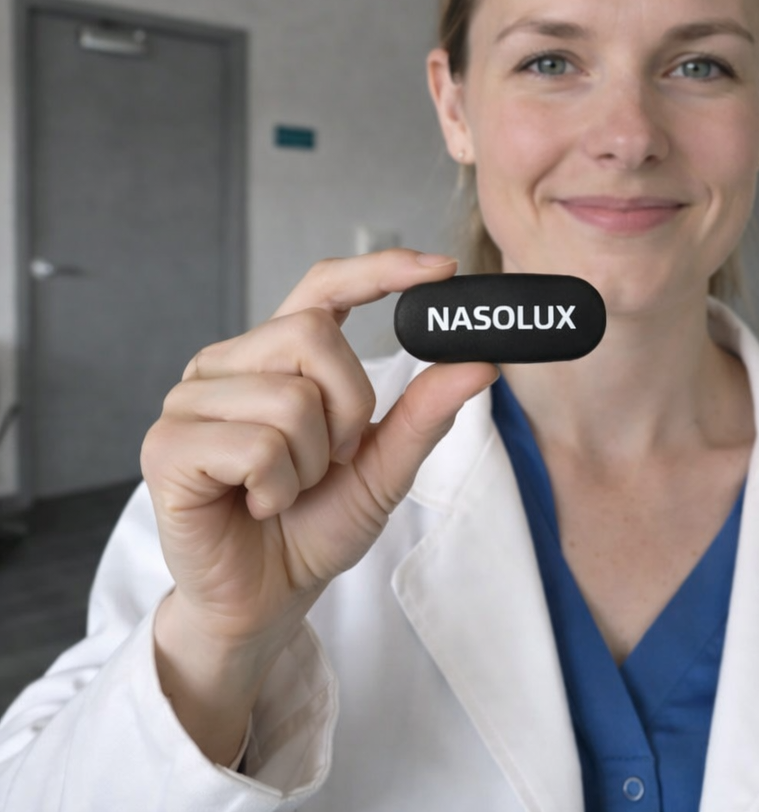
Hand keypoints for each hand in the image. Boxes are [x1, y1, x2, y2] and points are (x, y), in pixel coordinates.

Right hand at [140, 249, 496, 760]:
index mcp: (276, 356)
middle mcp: (228, 364)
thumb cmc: (313, 527)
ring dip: (311, 461)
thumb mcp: (383, 468)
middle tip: (330, 459)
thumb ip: (424, 413)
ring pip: (290, 399)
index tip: (439, 270)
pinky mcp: (168, 446)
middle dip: (348, 409)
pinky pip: (256, 446)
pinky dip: (277, 486)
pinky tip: (257, 504)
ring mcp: (191, 400)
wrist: (264, 600)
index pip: (323, 287)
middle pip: (314, 335)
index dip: (380, 269)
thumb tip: (478, 362)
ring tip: (286, 488)